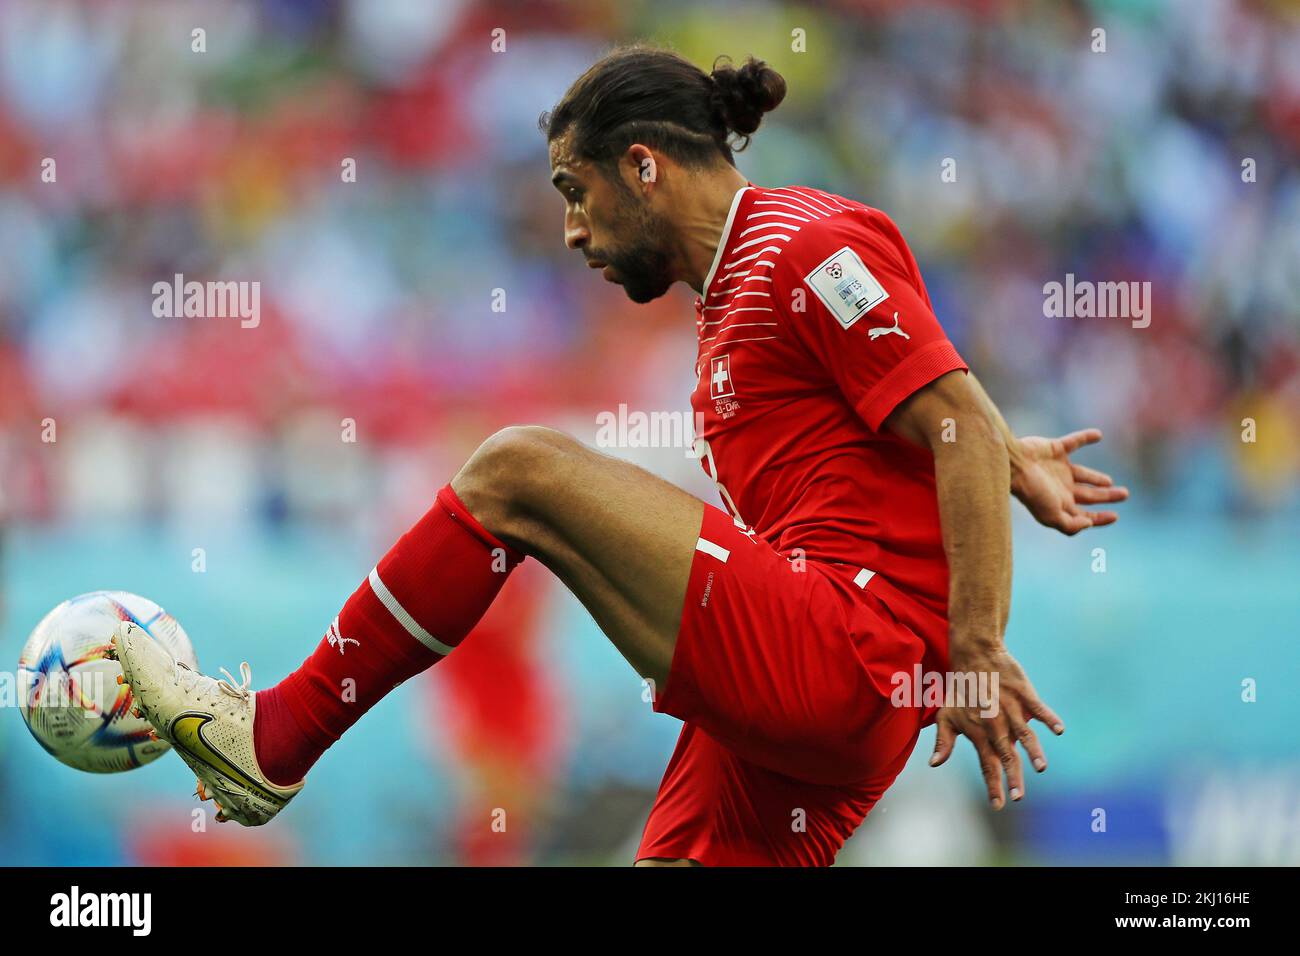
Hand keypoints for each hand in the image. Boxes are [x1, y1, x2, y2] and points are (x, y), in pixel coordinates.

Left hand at [929, 643, 1063, 808]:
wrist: (974, 655)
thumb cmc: (960, 689)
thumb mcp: (946, 715)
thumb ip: (943, 742)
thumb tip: (934, 764)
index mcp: (979, 733)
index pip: (986, 765)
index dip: (993, 785)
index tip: (998, 805)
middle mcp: (995, 724)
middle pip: (1006, 756)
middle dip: (1012, 778)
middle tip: (1019, 798)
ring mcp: (1010, 709)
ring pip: (1024, 735)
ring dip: (1033, 752)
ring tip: (1041, 768)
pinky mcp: (1023, 694)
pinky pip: (1038, 708)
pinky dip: (1049, 719)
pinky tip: (1059, 730)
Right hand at [1012, 428, 1127, 534]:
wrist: (1014, 465)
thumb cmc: (1033, 492)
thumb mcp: (1052, 515)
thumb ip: (1071, 525)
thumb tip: (1088, 523)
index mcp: (1061, 504)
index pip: (1085, 514)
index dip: (1100, 518)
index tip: (1115, 516)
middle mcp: (1061, 487)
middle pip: (1089, 495)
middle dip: (1107, 496)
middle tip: (1124, 494)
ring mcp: (1058, 468)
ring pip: (1083, 474)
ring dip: (1096, 477)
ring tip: (1109, 481)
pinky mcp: (1056, 449)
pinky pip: (1075, 442)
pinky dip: (1086, 438)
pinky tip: (1098, 435)